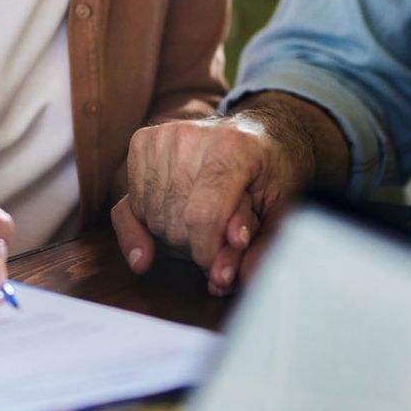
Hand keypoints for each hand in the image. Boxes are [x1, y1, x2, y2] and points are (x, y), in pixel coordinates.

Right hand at [112, 112, 307, 294]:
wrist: (257, 131)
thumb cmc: (271, 171)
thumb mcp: (283, 207)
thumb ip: (265, 244)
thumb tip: (237, 280)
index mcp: (234, 148)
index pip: (203, 216)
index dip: (207, 254)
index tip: (219, 271)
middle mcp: (191, 136)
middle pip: (176, 222)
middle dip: (195, 249)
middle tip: (219, 243)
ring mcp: (162, 137)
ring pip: (151, 218)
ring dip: (172, 239)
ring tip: (201, 226)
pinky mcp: (142, 142)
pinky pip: (127, 206)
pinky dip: (137, 231)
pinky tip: (145, 254)